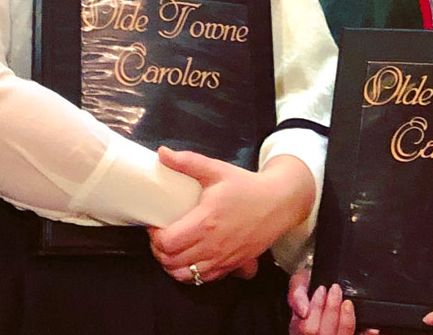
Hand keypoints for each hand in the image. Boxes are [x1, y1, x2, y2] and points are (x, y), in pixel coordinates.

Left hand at [150, 148, 313, 284]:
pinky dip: (190, 273)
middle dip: (158, 251)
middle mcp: (212, 246)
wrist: (278, 203)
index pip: (167, 243)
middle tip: (159, 236)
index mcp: (206, 222)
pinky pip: (202, 280)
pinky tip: (189, 259)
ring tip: (171, 249)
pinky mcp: (231, 267)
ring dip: (171, 265)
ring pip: (185, 276)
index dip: (154, 237)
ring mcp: (222, 259)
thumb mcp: (216, 169)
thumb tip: (162, 152)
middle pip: (171, 262)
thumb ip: (187, 162)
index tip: (154, 224)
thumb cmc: (246, 186)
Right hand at [288, 267, 373, 334]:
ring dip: (346, 321)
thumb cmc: (311, 290)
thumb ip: (296, 294)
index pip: (306, 329)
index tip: (322, 289)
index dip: (315, 309)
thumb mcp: (299, 285)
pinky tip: (370, 328)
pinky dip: (365, 333)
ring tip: (347, 303)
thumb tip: (303, 310)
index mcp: (298, 329)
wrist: (321, 291)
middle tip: (335, 290)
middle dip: (331, 310)